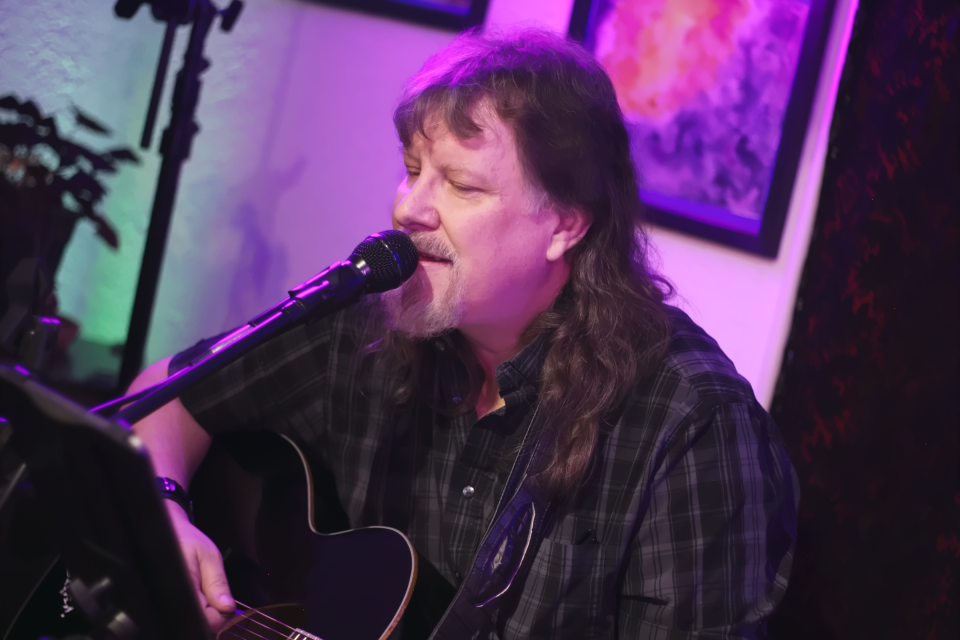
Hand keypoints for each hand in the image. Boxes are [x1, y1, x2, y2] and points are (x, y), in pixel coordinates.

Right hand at [165, 501, 235, 631]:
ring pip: (192, 617)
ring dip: (204, 609)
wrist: (166, 531)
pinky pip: (185, 611)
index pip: (206, 620)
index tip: (228, 605)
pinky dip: (196, 605)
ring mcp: (167, 602)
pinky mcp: (166, 601)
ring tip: (204, 588)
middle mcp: (171, 600)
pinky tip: (197, 592)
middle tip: (215, 592)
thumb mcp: (209, 556)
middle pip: (199, 622)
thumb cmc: (187, 540)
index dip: (221, 616)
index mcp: (183, 590)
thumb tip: (228, 608)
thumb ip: (218, 583)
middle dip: (212, 612)